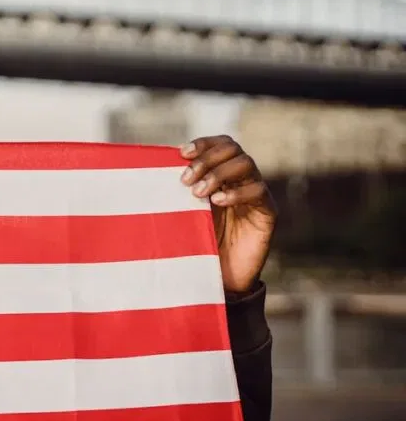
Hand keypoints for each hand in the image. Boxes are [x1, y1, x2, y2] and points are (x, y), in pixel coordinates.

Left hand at [179, 135, 276, 292]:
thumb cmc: (198, 242)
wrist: (220, 277)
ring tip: (198, 193)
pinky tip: (217, 202)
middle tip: (186, 180)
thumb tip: (153, 165)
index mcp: (223, 173)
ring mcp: (256, 194)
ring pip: (246, 164)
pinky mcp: (268, 212)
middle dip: (207, 159)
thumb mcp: (184, 211)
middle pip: (233, 149)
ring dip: (218, 173)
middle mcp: (242, 179)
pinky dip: (235, 193)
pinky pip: (258, 191)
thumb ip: (179, 189)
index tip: (182, 153)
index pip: (221, 144)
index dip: (204, 143)